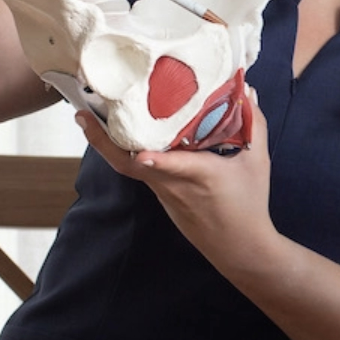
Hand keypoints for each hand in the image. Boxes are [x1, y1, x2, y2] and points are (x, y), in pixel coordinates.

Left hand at [75, 87, 281, 270]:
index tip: (140, 152)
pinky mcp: (162, 197)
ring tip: (93, 116)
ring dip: (109, 144)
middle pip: (129, 165)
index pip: (174, 167)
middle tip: (82, 114)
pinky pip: (141, 171)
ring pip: (129, 167)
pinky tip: (124, 135)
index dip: (156, 160)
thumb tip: (247, 91)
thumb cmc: (249, 204)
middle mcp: (173, 184)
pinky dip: (127, 152)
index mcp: (199, 174)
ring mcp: (163, 192)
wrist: (239, 248)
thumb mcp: (257, 162)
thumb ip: (253, 123)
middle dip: (102, 141)